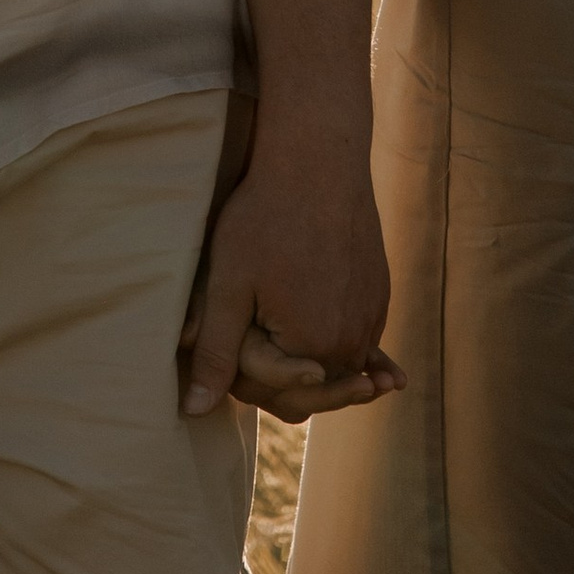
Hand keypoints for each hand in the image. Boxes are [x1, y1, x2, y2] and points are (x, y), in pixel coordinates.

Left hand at [181, 143, 395, 419]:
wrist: (318, 161)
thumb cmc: (265, 220)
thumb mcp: (229, 287)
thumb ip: (216, 355)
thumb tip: (194, 411)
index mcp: (314, 350)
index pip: (280, 398)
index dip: (251, 388)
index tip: (232, 373)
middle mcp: (352, 342)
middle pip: (317, 391)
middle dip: (289, 387)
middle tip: (260, 387)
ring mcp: (371, 317)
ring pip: (343, 365)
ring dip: (324, 373)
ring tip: (306, 381)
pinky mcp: (379, 293)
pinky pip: (363, 338)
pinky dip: (351, 350)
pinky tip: (348, 360)